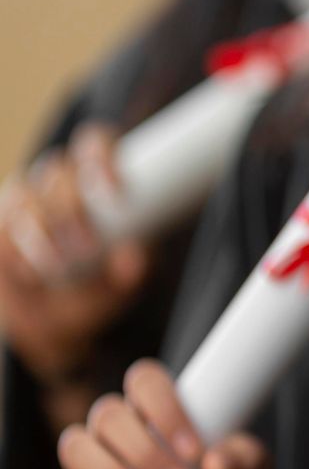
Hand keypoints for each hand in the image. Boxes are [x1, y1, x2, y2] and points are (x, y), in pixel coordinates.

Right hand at [0, 123, 148, 382]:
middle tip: (86, 247)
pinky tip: (28, 271)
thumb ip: (132, 271)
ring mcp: (22, 203)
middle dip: (71, 208)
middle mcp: (57, 184)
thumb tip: (134, 258)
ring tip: (58, 266)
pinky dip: (13, 249)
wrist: (53, 323)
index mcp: (95, 180)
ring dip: (41, 231)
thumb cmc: (97, 290)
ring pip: (24, 198)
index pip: (95, 145)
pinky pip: (1, 230)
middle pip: (59, 172)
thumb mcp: (123, 285)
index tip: (114, 188)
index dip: (101, 156)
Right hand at [45, 360, 269, 468]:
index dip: (164, 409)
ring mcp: (93, 466)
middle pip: (109, 414)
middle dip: (145, 452)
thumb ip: (243, 458)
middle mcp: (121, 432)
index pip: (145, 381)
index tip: (194, 451)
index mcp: (162, 412)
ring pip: (77, 447)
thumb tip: (217, 463)